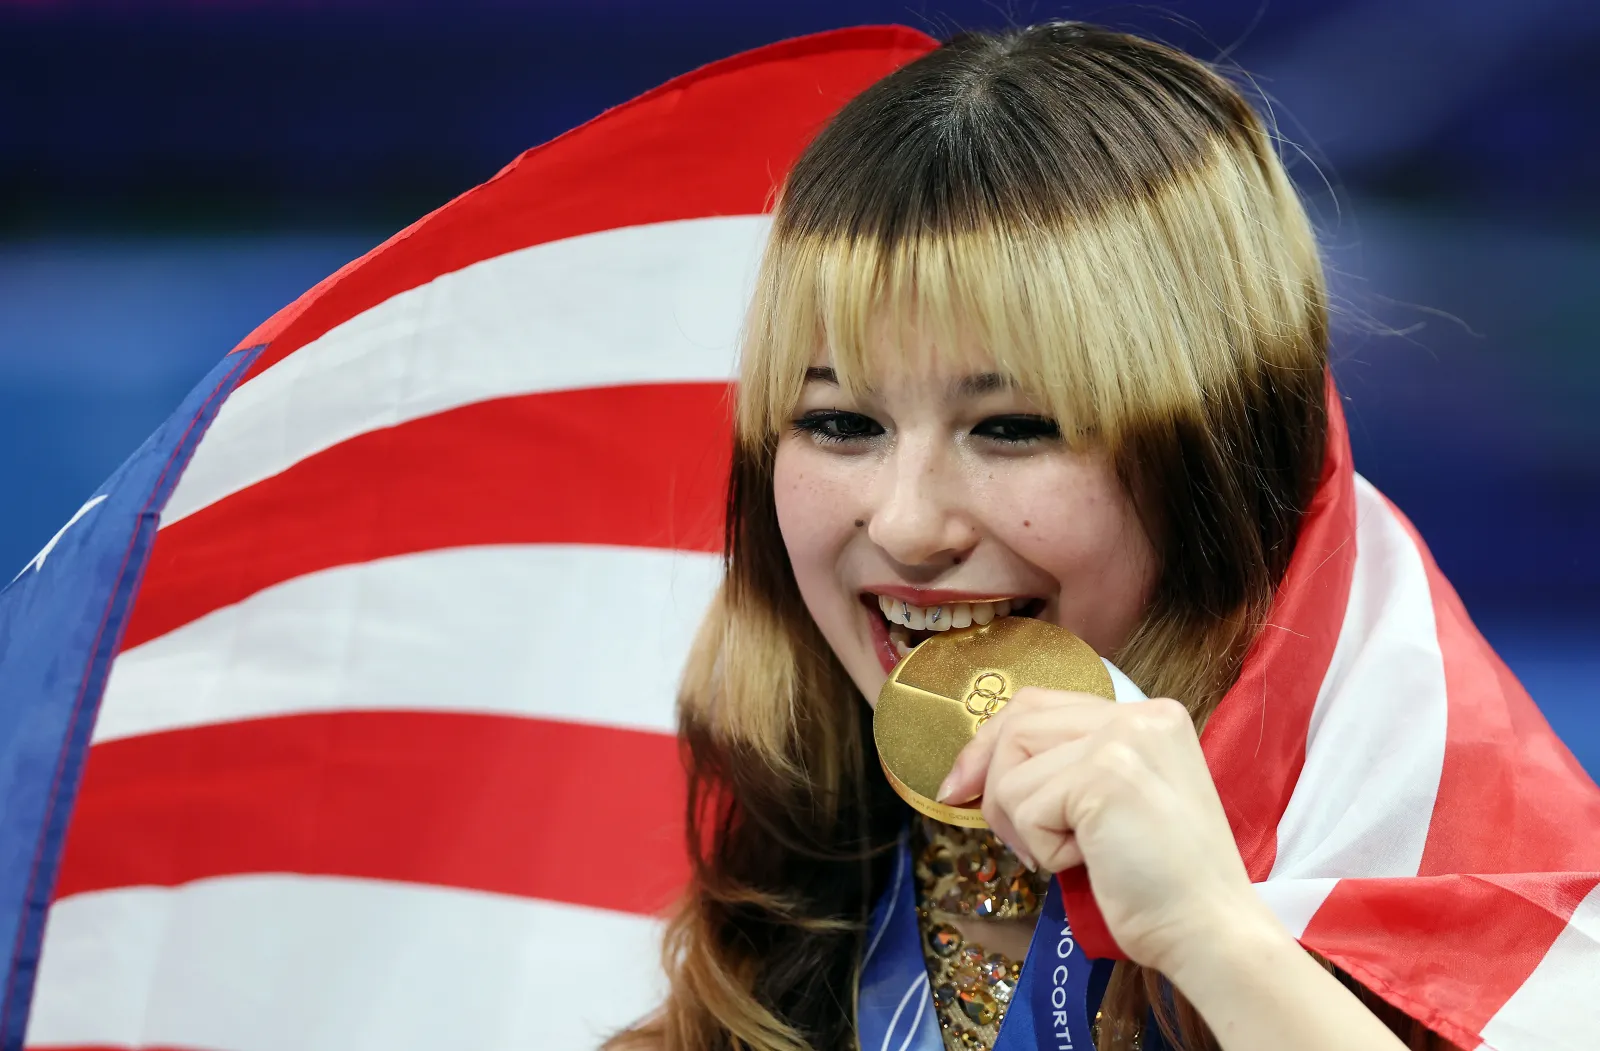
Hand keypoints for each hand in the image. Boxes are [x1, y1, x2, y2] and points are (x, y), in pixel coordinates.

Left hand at [936, 688, 1281, 973]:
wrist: (1210, 930)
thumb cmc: (1162, 882)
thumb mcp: (1117, 800)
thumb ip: (1070, 766)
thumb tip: (978, 768)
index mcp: (1150, 716)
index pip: (1041, 703)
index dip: (992, 742)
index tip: (961, 785)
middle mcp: (1139, 716)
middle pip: (1018, 722)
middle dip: (990, 778)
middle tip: (1006, 834)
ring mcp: (1123, 741)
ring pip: (1013, 770)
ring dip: (1022, 825)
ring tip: (1066, 854)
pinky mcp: (1103, 777)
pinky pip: (1026, 808)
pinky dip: (1044, 849)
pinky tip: (1088, 864)